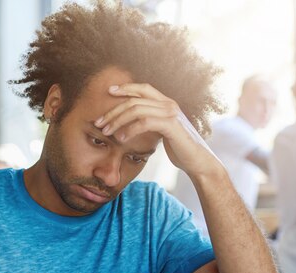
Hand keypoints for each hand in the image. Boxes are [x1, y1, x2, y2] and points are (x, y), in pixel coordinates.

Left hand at [94, 83, 219, 177]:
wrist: (195, 161)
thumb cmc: (178, 148)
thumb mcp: (161, 131)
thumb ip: (149, 121)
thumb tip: (129, 121)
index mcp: (166, 102)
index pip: (143, 88)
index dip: (126, 87)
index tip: (109, 91)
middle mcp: (169, 104)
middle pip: (134, 100)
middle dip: (113, 111)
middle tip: (99, 123)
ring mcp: (170, 113)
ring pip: (136, 109)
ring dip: (117, 120)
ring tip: (107, 132)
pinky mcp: (170, 125)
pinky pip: (144, 122)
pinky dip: (130, 129)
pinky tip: (122, 138)